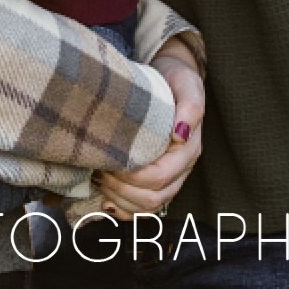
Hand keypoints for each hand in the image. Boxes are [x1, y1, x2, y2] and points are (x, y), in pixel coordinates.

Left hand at [95, 40, 203, 217]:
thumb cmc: (176, 81)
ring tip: (99, 180)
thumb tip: (181, 133)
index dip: (132, 177)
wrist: (172, 79)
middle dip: (122, 190)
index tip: (109, 162)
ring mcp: (171, 176)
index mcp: (188, 149)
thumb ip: (190, 107)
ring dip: (120, 200)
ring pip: (148, 206)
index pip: (160, 176)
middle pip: (153, 197)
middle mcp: (181, 167)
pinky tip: (106, 199)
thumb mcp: (186, 84)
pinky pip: (144, 207)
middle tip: (98, 171)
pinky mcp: (159, 178)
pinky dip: (124, 208)